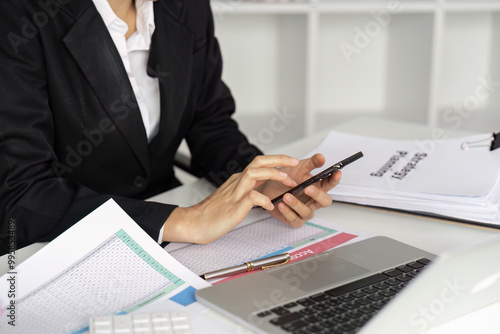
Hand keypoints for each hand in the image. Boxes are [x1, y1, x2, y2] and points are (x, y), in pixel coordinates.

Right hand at [162, 155, 298, 243]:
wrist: (194, 223)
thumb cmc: (212, 214)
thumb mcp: (232, 199)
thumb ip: (245, 192)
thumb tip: (262, 193)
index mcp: (237, 180)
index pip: (259, 163)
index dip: (276, 161)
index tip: (290, 163)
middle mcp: (236, 182)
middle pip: (258, 162)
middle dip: (278, 160)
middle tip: (294, 162)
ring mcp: (234, 193)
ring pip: (254, 173)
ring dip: (272, 174)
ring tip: (286, 180)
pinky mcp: (234, 206)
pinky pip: (251, 197)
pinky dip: (263, 199)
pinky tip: (269, 205)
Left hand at [258, 153, 340, 227]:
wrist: (269, 187)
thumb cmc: (286, 178)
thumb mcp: (299, 168)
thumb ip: (311, 163)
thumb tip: (321, 157)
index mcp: (318, 187)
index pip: (330, 184)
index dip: (334, 179)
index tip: (336, 172)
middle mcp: (313, 201)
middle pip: (324, 201)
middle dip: (318, 195)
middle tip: (308, 188)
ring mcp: (305, 211)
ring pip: (307, 211)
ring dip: (297, 203)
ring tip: (287, 196)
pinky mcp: (294, 220)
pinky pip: (294, 219)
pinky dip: (287, 212)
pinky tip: (281, 204)